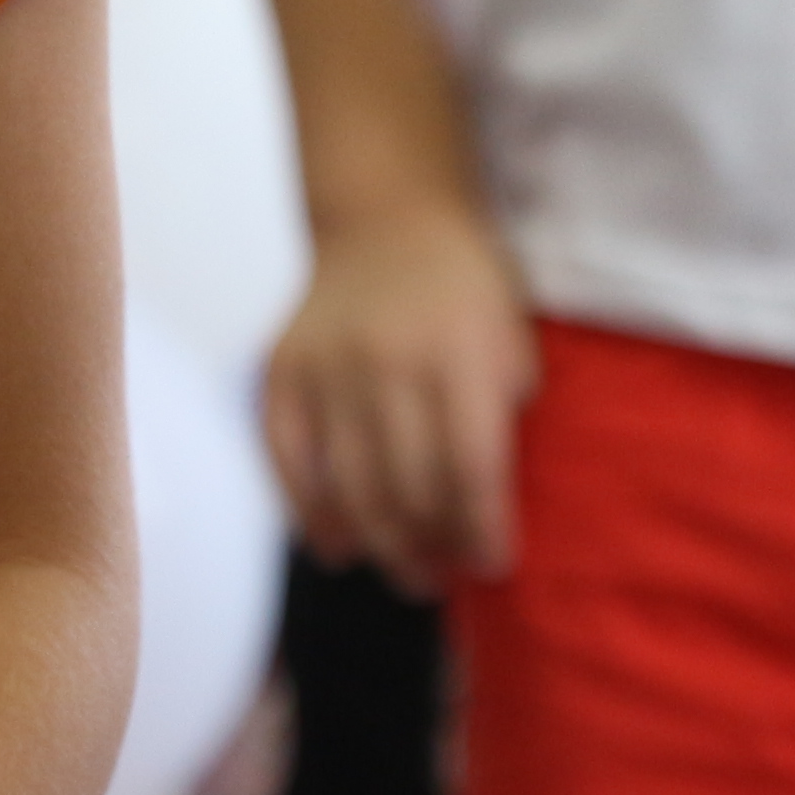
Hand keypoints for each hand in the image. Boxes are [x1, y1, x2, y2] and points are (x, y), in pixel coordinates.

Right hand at [260, 190, 538, 593]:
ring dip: (379, 547)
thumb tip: (485, 509)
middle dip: (432, 548)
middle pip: (406, 488)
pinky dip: (309, 512)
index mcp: (458, 353)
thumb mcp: (513, 338)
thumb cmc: (465, 287)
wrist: (386, 218)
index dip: (482, 531)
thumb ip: (503, 415)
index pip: (470, 469)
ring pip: (348, 486)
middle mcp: (387, 362)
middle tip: (444, 576)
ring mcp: (326, 366)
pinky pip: (287, 457)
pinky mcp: (281, 369)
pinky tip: (337, 547)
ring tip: (405, 575)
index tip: (493, 565)